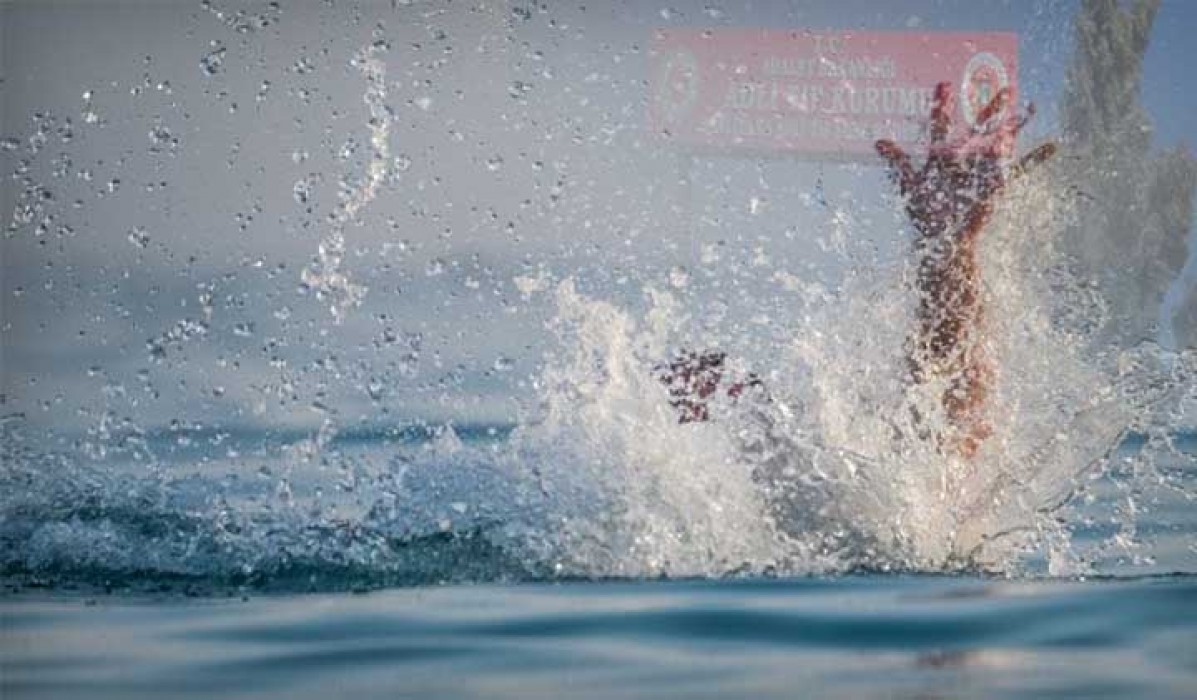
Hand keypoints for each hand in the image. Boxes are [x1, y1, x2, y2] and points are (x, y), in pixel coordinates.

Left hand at [875, 82, 1055, 243]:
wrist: (943, 239)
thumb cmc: (926, 213)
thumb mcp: (911, 186)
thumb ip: (899, 162)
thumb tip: (878, 140)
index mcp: (942, 157)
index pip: (941, 126)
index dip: (942, 105)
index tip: (943, 82)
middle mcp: (965, 159)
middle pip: (978, 127)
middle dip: (989, 107)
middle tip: (1003, 82)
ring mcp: (982, 170)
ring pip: (1000, 141)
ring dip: (1014, 124)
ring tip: (1030, 105)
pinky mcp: (997, 184)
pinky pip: (1019, 168)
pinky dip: (1036, 157)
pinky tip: (1054, 144)